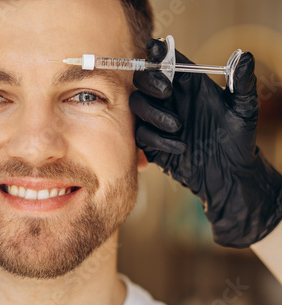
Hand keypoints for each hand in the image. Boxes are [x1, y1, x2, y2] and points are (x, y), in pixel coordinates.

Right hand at [129, 38, 281, 247]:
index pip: (168, 61)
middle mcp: (171, 100)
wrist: (228, 176)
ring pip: (137, 105)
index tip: (156, 49)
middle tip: (167, 92)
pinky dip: (158, 139)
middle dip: (149, 81)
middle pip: (143, 79)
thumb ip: (243, 84)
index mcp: (190, 85)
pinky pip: (141, 134)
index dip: (158, 53)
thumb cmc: (239, 140)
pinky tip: (180, 146)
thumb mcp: (244, 111)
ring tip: (179, 127)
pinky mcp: (152, 143)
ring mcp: (158, 121)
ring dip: (154, 114)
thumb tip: (246, 56)